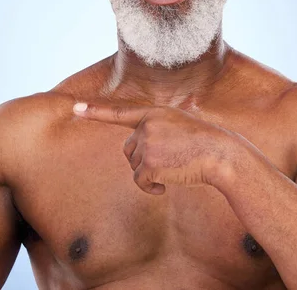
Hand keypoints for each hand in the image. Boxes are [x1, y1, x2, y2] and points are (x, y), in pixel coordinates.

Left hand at [73, 102, 231, 194]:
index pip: (120, 112)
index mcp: (154, 112)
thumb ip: (155, 129)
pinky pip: (139, 181)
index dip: (96, 111)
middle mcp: (147, 125)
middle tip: (168, 162)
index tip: (75, 109)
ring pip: (134, 166)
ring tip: (174, 168)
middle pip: (128, 150)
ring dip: (150, 174)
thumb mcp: (178, 125)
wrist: (220, 154)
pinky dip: (151, 187)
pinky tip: (167, 185)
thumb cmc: (203, 144)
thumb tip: (135, 148)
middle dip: (143, 161)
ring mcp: (147, 142)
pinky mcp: (149, 162)